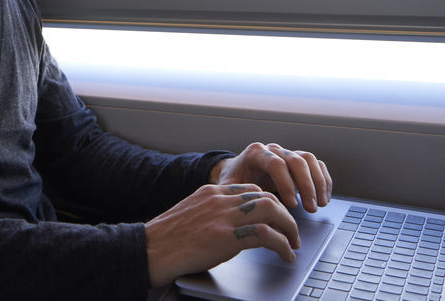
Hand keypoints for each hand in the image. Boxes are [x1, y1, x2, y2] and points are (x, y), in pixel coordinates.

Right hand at [145, 183, 298, 287]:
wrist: (150, 250)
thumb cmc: (166, 239)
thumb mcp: (192, 216)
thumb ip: (214, 215)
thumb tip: (235, 227)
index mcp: (211, 192)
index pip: (251, 189)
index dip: (270, 204)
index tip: (276, 218)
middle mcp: (220, 199)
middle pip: (266, 196)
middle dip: (285, 215)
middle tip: (292, 232)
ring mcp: (223, 216)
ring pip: (271, 209)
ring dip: (289, 227)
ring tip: (293, 243)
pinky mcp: (226, 236)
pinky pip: (266, 235)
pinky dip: (282, 245)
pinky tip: (285, 255)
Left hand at [213, 142, 331, 212]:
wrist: (236, 172)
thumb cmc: (233, 182)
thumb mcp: (229, 188)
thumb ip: (238, 197)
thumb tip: (252, 213)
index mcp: (255, 154)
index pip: (275, 163)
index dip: (286, 183)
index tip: (292, 205)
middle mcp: (272, 150)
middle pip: (295, 160)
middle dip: (306, 186)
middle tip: (310, 208)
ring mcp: (286, 153)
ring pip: (309, 160)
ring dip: (318, 182)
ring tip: (320, 204)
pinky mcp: (297, 161)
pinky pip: (316, 164)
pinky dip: (323, 180)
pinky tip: (324, 197)